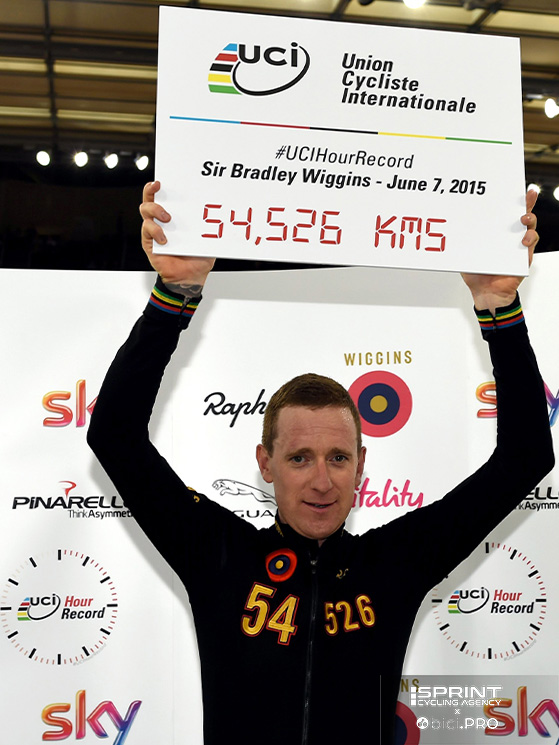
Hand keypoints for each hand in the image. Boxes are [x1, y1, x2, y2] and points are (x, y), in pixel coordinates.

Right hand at [139, 181, 214, 294]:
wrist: (190, 277)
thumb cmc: (198, 258)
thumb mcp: (209, 238)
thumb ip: (214, 227)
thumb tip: (225, 215)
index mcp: (177, 216)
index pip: (166, 196)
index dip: (163, 186)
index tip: (165, 180)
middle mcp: (163, 220)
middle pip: (150, 198)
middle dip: (151, 189)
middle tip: (159, 187)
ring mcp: (155, 230)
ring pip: (145, 210)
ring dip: (155, 210)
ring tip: (168, 218)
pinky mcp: (150, 243)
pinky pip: (147, 230)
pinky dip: (155, 231)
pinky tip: (165, 239)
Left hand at [460, 190, 538, 313]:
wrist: (485, 293)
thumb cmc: (475, 272)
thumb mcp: (465, 252)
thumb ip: (460, 240)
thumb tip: (443, 229)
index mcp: (495, 231)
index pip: (503, 212)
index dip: (507, 199)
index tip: (511, 188)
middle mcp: (508, 235)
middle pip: (520, 213)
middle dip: (526, 202)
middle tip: (525, 196)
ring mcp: (517, 244)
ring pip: (529, 225)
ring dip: (528, 218)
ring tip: (523, 218)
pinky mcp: (524, 256)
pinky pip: (531, 242)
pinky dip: (529, 238)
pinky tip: (523, 239)